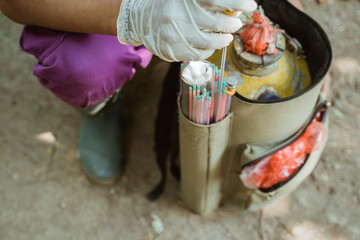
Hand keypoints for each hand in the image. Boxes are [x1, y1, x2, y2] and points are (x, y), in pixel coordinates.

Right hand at [117, 0, 256, 61]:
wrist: (137, 18)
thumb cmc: (166, 2)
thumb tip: (233, 5)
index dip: (238, 2)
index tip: (250, 4)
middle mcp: (177, 15)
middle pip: (218, 23)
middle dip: (233, 24)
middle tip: (235, 22)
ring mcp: (173, 35)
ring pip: (210, 42)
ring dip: (224, 39)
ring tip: (226, 36)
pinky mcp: (171, 51)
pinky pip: (199, 55)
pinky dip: (210, 51)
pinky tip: (211, 45)